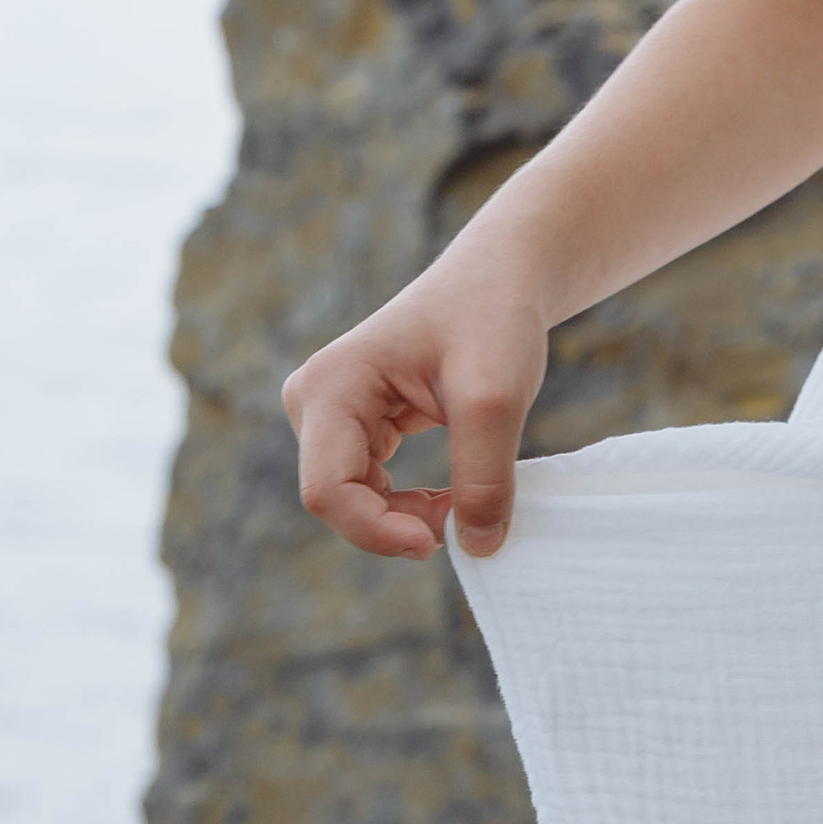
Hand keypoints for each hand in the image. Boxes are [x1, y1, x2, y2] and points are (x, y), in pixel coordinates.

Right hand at [282, 256, 548, 561]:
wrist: (506, 274)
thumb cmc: (494, 317)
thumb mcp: (495, 398)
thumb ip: (483, 477)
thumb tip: (477, 548)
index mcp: (331, 385)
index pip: (327, 489)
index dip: (376, 530)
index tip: (439, 540)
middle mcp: (316, 399)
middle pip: (337, 499)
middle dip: (397, 523)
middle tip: (466, 518)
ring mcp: (334, 412)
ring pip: (355, 497)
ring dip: (406, 515)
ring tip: (466, 501)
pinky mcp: (359, 423)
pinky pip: (371, 485)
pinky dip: (411, 502)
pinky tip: (454, 493)